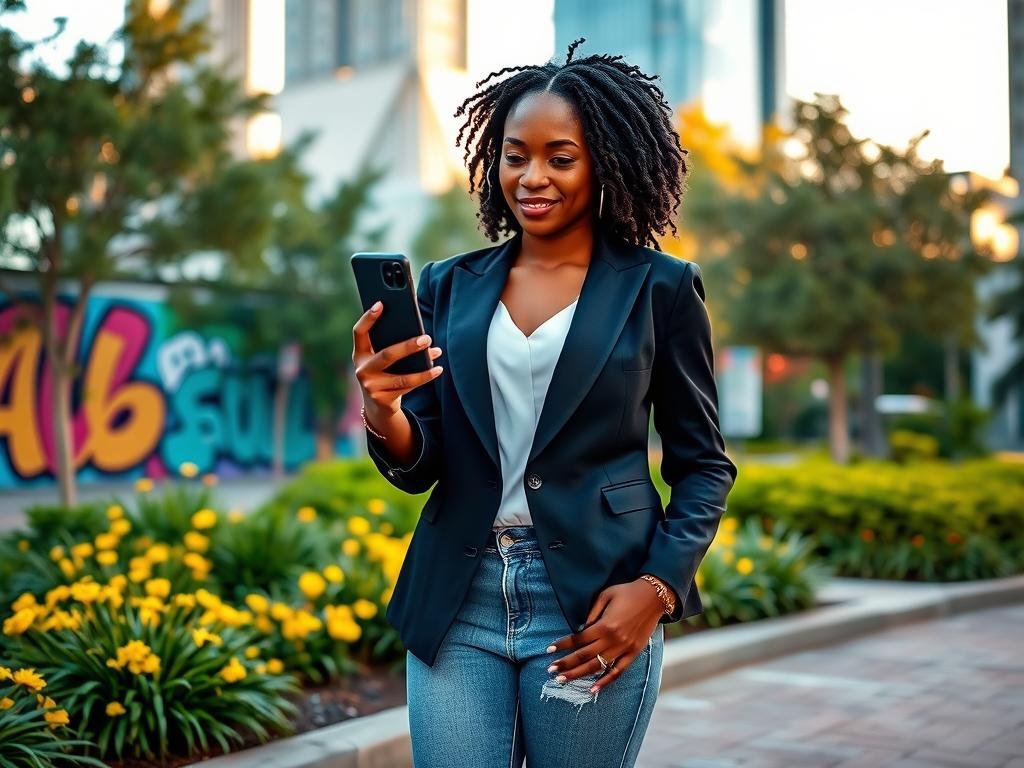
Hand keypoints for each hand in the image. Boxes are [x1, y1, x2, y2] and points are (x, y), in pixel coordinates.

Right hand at [352, 299, 443, 417]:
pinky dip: (424, 377)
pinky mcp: (382, 399)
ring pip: (401, 375)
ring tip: (436, 352)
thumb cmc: (384, 373)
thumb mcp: (382, 360)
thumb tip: (422, 336)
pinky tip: (437, 369)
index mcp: (360, 354)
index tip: (381, 304)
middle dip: (408, 346)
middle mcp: (362, 369)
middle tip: (426, 338)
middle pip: (386, 355)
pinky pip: (407, 387)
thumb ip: (392, 345)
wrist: (378, 406)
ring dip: (423, 365)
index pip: (359, 332)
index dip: (368, 318)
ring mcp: (371, 386)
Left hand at [544, 579, 663, 693]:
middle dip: (566, 664)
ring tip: (563, 679)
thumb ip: (591, 613)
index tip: (549, 650)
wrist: (654, 596)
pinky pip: (618, 671)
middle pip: (584, 656)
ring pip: (597, 666)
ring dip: (579, 674)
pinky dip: (605, 681)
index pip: (578, 639)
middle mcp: (614, 640)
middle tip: (550, 671)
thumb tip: (579, 629)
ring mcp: (624, 649)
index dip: (562, 645)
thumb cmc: (626, 592)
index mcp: (605, 625)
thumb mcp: (605, 595)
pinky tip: (593, 689)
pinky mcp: (634, 653)